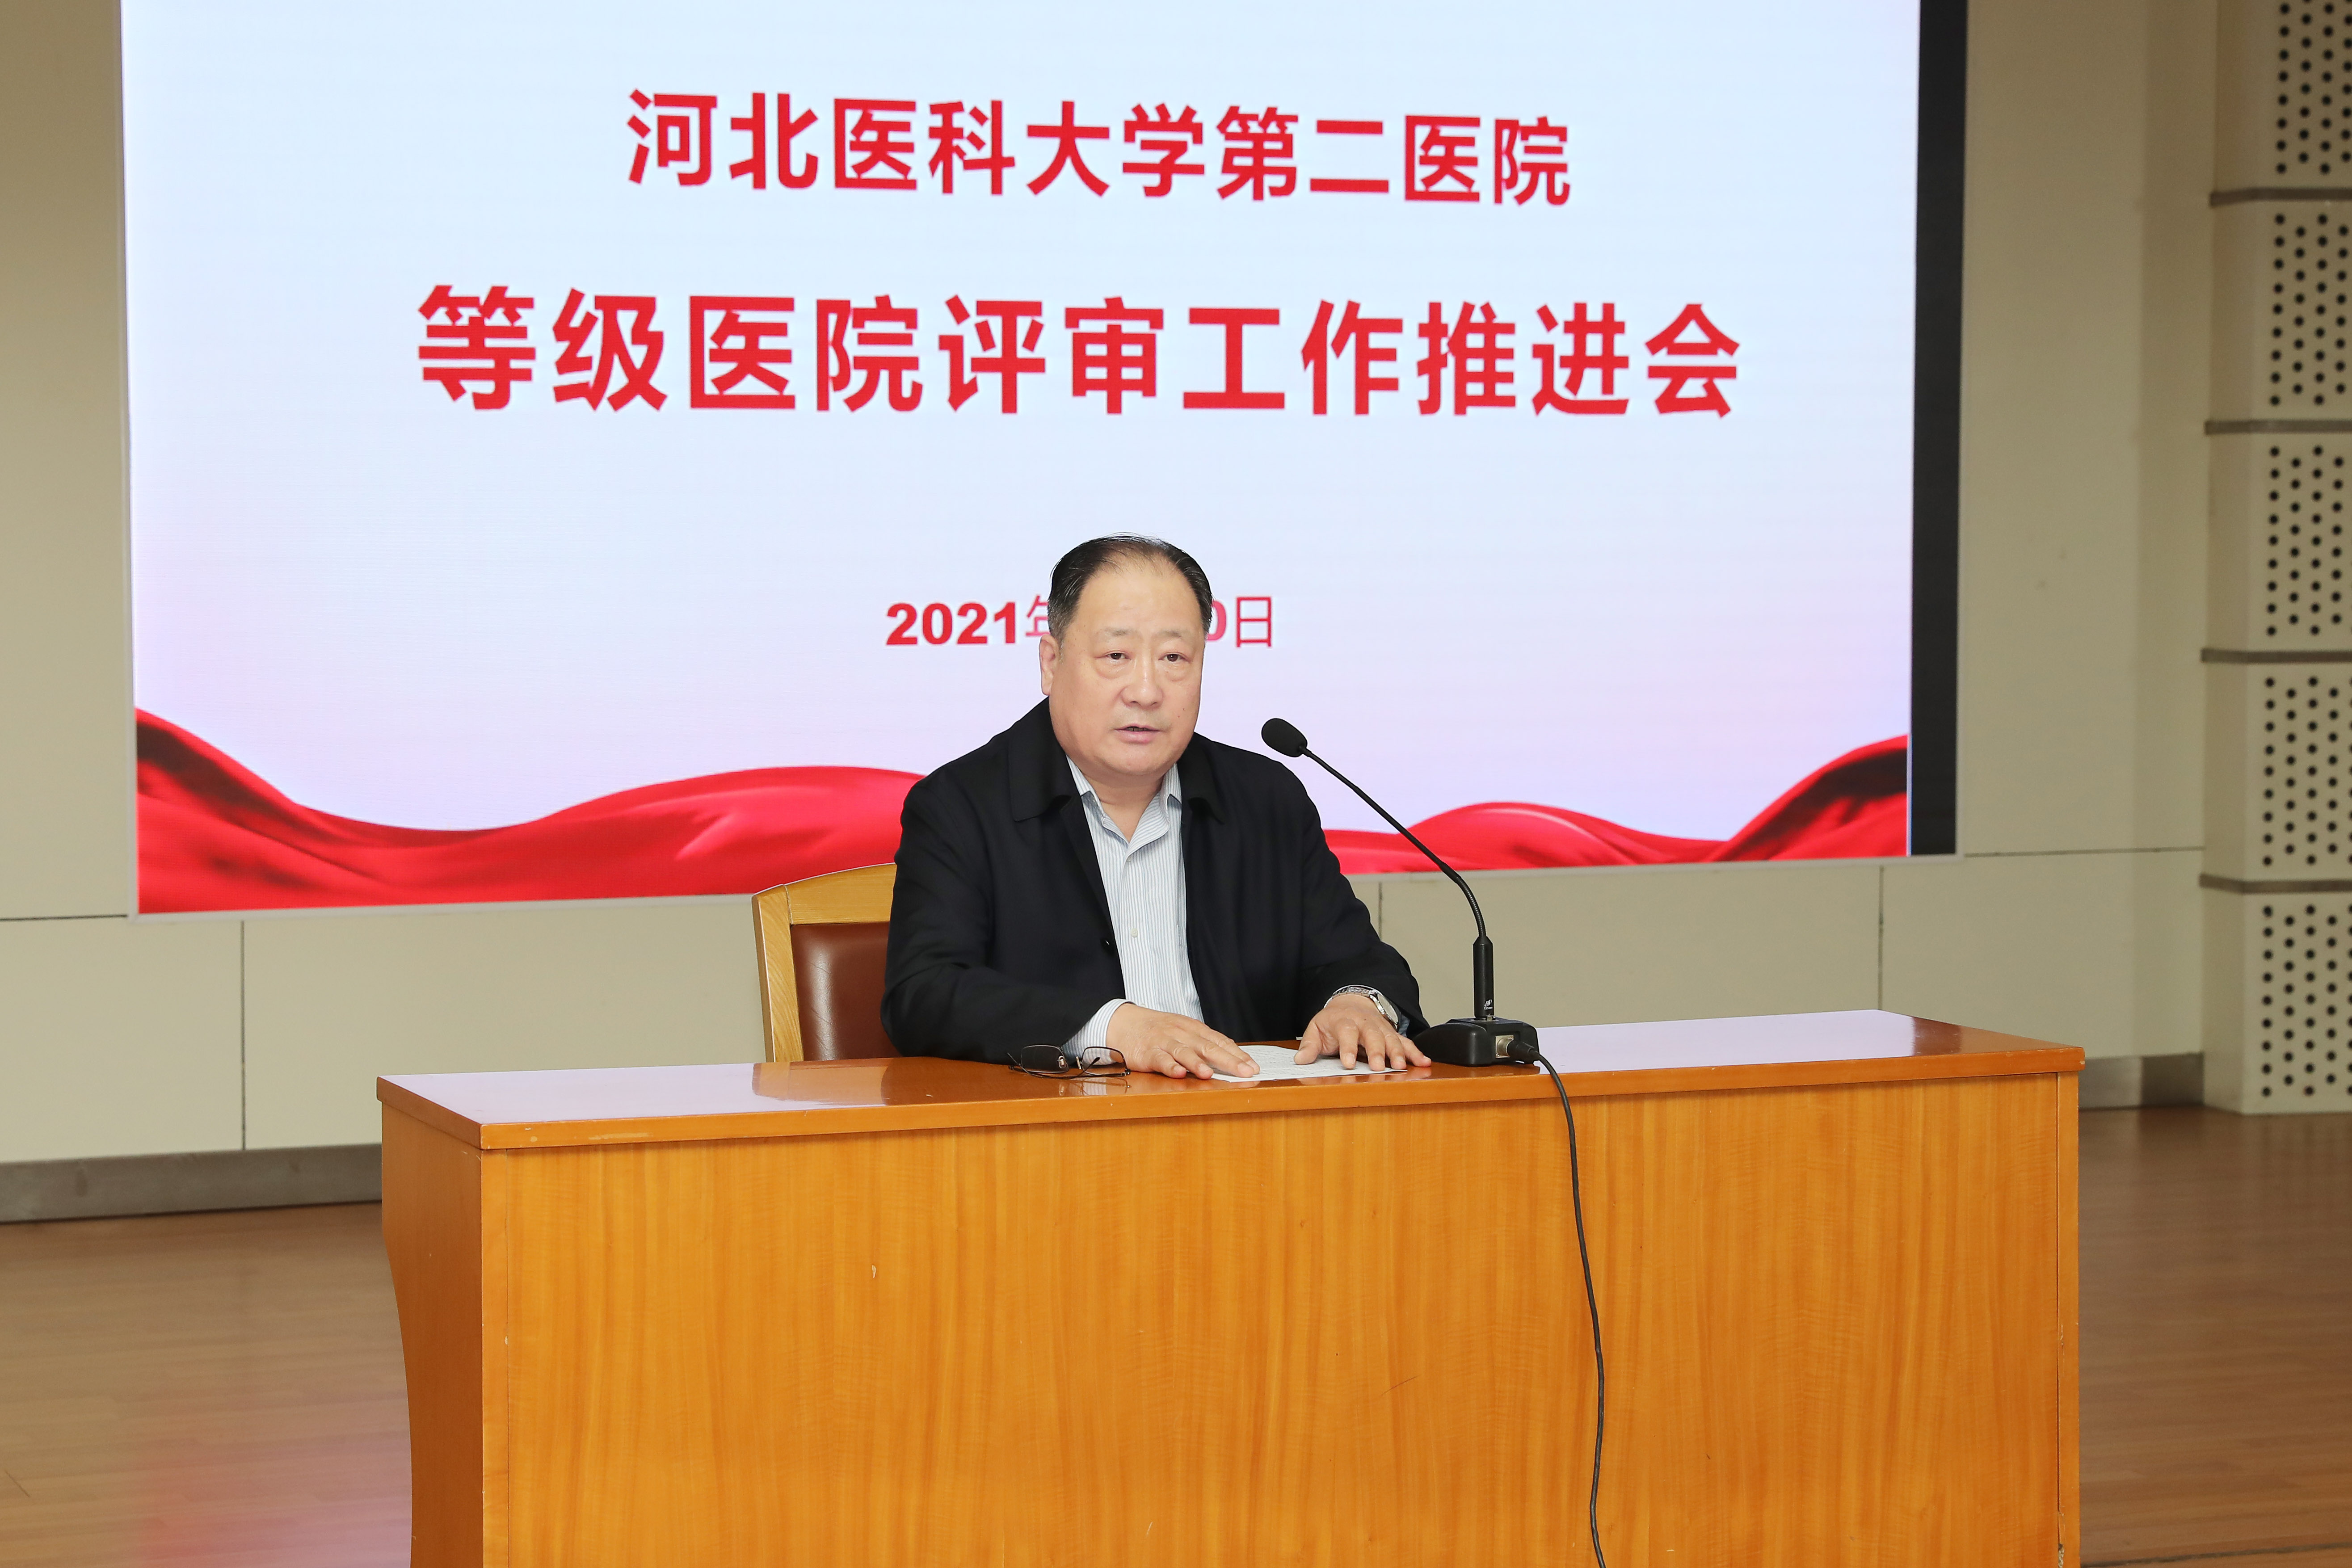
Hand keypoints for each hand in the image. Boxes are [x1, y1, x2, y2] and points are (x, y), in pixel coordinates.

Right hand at [1106, 1004, 1256, 1078]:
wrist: (1124, 1022)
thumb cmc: (1159, 1031)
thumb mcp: (1184, 1033)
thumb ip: (1203, 1045)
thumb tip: (1232, 1060)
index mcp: (1194, 1029)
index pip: (1220, 1041)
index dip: (1238, 1054)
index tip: (1253, 1067)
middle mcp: (1182, 1034)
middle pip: (1208, 1047)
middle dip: (1228, 1060)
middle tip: (1245, 1072)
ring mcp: (1164, 1042)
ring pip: (1183, 1052)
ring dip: (1196, 1063)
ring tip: (1209, 1074)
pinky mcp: (1147, 1052)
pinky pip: (1159, 1059)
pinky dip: (1168, 1065)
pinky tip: (1177, 1073)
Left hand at [1296, 993, 1427, 1071]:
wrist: (1350, 1004)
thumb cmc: (1332, 1022)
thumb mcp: (1316, 1029)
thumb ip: (1309, 1045)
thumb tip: (1300, 1060)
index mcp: (1345, 1022)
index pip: (1346, 1034)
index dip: (1347, 1048)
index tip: (1347, 1063)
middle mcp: (1365, 1024)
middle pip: (1373, 1036)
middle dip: (1376, 1051)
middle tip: (1378, 1067)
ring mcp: (1381, 1028)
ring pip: (1391, 1039)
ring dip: (1398, 1052)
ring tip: (1401, 1067)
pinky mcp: (1392, 1034)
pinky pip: (1406, 1042)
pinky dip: (1416, 1052)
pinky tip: (1424, 1062)